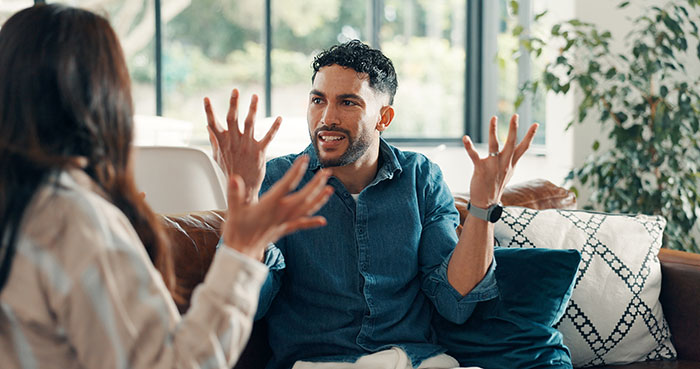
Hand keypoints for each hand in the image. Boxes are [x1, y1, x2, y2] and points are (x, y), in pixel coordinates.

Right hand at [204, 88, 281, 202]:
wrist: (242, 188)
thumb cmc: (230, 171)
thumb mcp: (217, 156)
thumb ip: (214, 140)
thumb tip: (208, 128)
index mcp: (222, 143)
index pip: (213, 124)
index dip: (209, 111)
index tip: (207, 98)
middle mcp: (234, 142)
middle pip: (233, 119)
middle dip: (233, 104)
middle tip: (235, 90)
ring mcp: (247, 146)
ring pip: (250, 124)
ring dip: (252, 109)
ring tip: (255, 96)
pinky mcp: (259, 152)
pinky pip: (268, 137)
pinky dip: (274, 127)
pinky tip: (279, 118)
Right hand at [222, 155, 333, 259]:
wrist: (241, 252)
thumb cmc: (237, 230)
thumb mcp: (233, 210)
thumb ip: (234, 193)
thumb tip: (233, 178)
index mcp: (270, 204)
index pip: (287, 184)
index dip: (297, 171)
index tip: (305, 159)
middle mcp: (281, 213)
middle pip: (303, 196)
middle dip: (316, 184)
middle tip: (327, 172)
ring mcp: (285, 222)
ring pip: (306, 209)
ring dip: (319, 199)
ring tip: (330, 189)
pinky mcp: (284, 230)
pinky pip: (301, 225)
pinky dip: (312, 222)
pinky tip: (323, 221)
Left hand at [462, 114, 537, 207]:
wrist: (486, 203)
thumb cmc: (496, 186)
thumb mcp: (507, 173)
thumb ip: (511, 161)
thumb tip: (515, 153)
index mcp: (511, 164)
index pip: (524, 147)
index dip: (530, 135)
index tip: (536, 123)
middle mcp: (504, 163)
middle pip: (511, 143)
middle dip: (513, 128)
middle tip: (515, 115)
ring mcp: (493, 166)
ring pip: (494, 145)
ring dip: (493, 131)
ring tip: (493, 118)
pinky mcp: (481, 169)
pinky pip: (474, 155)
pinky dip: (469, 146)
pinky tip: (465, 138)